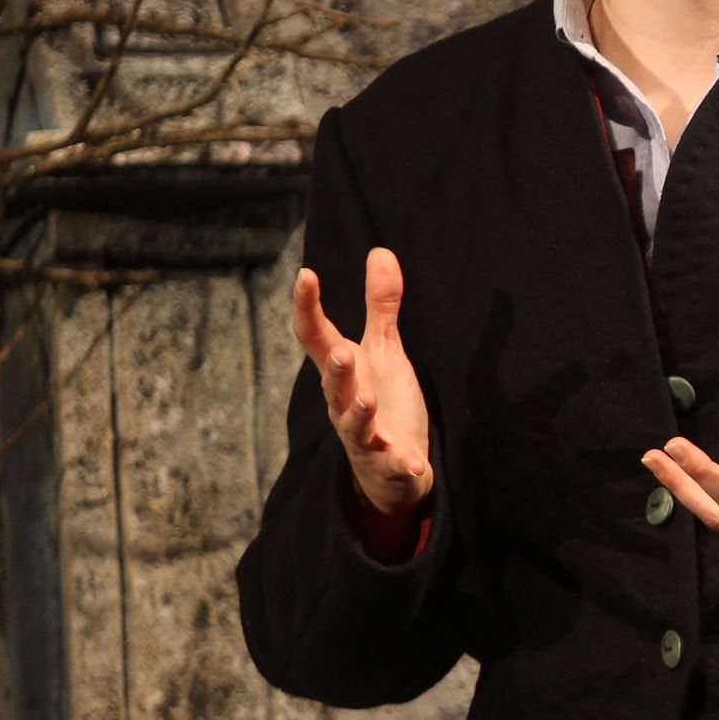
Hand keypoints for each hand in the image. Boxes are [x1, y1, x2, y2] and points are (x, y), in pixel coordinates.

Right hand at [292, 249, 433, 523]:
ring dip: (360, 412)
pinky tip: (412, 463)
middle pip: (333, 383)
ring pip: (354, 424)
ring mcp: (364, 435)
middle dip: (335, 368)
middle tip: (341, 350)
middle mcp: (345, 402)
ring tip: (368, 397)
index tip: (305, 274)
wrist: (391, 468)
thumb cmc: (383, 402)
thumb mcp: (384, 351)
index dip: (307, 307)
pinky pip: (391, 464)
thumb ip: (381, 307)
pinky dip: (401, 464)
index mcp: (343, 371)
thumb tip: (380, 251)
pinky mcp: (387, 462)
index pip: (316, 337)